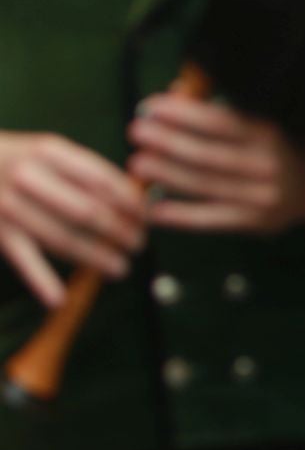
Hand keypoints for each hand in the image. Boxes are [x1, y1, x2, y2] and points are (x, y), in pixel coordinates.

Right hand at [0, 132, 144, 305]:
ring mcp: (10, 206)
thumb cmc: (14, 159)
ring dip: (96, 257)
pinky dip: (40, 280)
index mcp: (50, 152)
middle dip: (120, 231)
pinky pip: (23, 259)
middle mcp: (30, 177)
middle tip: (139, 244)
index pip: (102, 179)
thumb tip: (133, 196)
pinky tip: (59, 299)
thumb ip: (83, 170)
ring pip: (63, 238)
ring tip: (121, 268)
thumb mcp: (46, 151)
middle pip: (88, 211)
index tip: (146, 216)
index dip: (130, 201)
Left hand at [128, 94, 304, 235]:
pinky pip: (211, 220)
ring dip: (167, 174)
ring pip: (206, 185)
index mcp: (268, 134)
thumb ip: (220, 112)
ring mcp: (261, 197)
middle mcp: (267, 165)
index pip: (220, 122)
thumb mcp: (258, 125)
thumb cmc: (273, 148)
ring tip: (137, 163)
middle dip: (168, 142)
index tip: (151, 107)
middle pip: (208, 154)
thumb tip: (175, 93)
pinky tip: (153, 208)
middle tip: (136, 132)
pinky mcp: (254, 223)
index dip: (183, 114)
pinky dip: (180, 215)